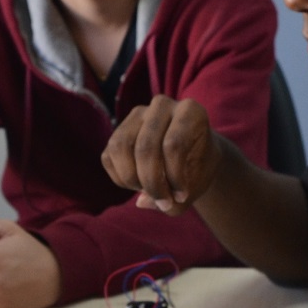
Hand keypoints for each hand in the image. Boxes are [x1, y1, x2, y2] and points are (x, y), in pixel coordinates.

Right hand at [101, 95, 225, 215]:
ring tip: (148, 191)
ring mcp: (137, 114)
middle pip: (145, 148)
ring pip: (120, 148)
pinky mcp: (119, 128)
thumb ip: (176, 201)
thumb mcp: (198, 185)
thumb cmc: (199, 168)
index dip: (174, 178)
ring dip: (131, 179)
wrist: (194, 156)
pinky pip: (108, 157)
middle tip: (162, 201)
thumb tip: (141, 202)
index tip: (180, 197)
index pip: (173, 145)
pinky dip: (121, 179)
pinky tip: (139, 184)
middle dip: (151, 182)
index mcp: (190, 111)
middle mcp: (162, 105)